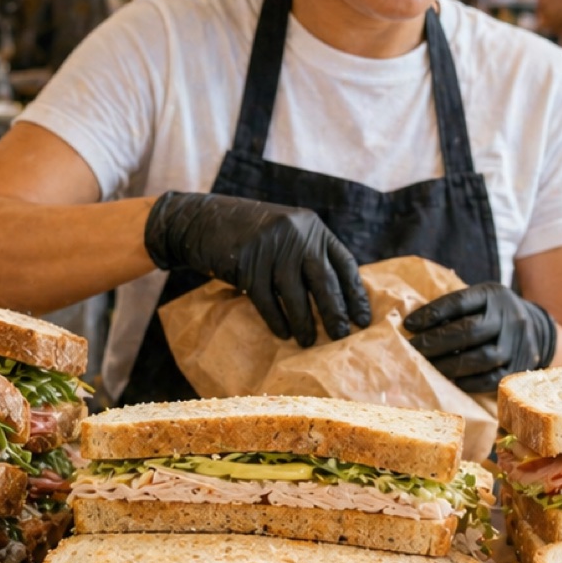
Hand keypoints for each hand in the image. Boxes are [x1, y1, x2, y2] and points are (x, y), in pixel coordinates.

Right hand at [144, 192, 370, 345]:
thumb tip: (336, 298)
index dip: (355, 293)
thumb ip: (307, 255)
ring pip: (294, 293)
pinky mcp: (245, 261)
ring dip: (304, 322)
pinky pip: (266, 299)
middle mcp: (295, 233)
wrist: (199, 220)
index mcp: (312, 226)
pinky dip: (276, 319)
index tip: (362, 319)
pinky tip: (282, 333)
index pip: (343, 262)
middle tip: (341, 336)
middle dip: (334, 312)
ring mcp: (270, 246)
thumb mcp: (284, 234)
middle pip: (323, 279)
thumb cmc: (247, 235)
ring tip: (309, 342)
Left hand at [404, 283, 557, 391]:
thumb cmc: (490, 313)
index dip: (431, 313)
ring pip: (481, 357)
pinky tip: (450, 380)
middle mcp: (509, 316)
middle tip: (412, 350)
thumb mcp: (478, 300)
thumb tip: (412, 325)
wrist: (535, 327)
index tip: (408, 325)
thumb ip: (453, 309)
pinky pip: (491, 379)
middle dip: (435, 342)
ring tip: (427, 367)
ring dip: (449, 365)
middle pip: (469, 331)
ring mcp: (518, 343)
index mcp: (493, 294)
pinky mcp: (520, 366)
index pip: (459, 302)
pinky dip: (467, 382)